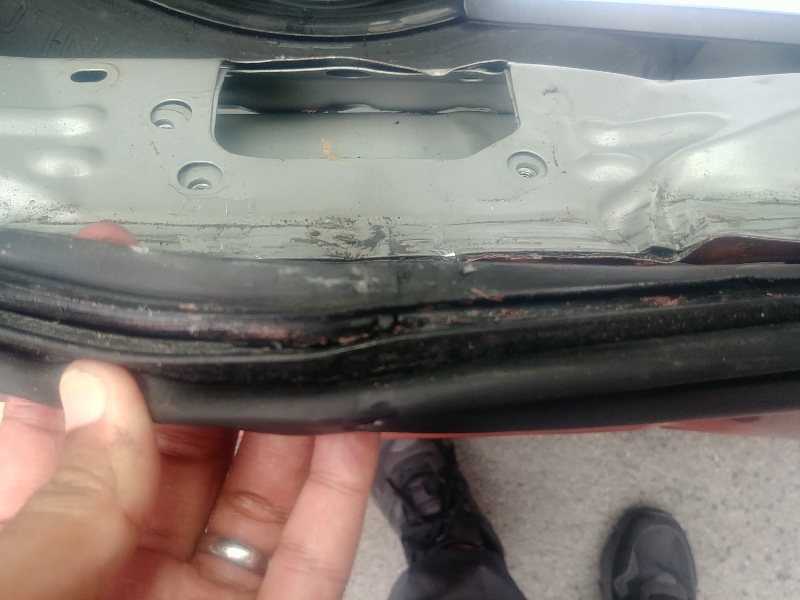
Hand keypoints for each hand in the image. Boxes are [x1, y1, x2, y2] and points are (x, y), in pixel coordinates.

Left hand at [0, 222, 379, 598]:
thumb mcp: (20, 592)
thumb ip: (63, 503)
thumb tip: (101, 390)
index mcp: (41, 555)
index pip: (62, 432)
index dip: (89, 354)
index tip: (114, 278)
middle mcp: (122, 570)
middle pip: (181, 451)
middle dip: (218, 378)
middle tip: (245, 314)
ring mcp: (201, 597)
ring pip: (261, 495)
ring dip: (296, 422)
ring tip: (316, 356)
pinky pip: (315, 553)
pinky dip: (342, 491)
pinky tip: (357, 430)